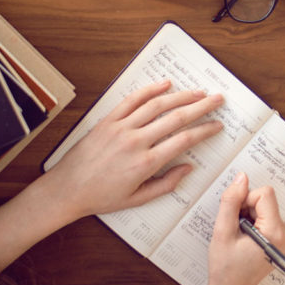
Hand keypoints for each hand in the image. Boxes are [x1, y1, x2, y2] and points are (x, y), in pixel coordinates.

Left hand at [44, 80, 223, 220]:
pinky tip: (165, 84)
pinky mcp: (108, 121)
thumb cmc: (101, 197)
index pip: (184, 140)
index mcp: (146, 163)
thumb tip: (188, 168)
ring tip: (198, 92)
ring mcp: (121, 128)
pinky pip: (132, 100)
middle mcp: (136, 141)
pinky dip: (150, 90)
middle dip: (201, 107)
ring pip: (157, 105)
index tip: (217, 125)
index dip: (205, 130)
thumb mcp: (138, 199)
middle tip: (217, 100)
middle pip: (176, 118)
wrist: (67, 189)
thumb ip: (166, 184)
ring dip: (181, 96)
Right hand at [205, 172, 284, 284]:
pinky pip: (269, 216)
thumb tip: (241, 178)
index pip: (265, 194)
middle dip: (247, 209)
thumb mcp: (222, 232)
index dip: (245, 200)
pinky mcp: (284, 239)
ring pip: (266, 206)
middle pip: (266, 200)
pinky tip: (247, 237)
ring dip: (250, 216)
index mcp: (276, 233)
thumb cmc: (226, 267)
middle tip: (237, 229)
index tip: (237, 218)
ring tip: (241, 236)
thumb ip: (231, 201)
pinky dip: (255, 222)